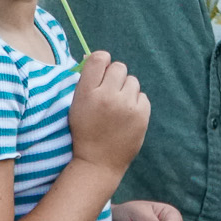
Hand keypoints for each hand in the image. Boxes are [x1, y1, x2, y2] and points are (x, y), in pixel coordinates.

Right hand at [67, 52, 148, 171]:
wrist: (98, 162)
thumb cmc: (85, 131)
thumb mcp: (77, 105)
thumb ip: (87, 81)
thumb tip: (100, 58)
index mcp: (87, 92)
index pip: (99, 58)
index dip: (102, 62)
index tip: (102, 72)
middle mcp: (107, 96)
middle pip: (119, 67)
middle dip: (115, 77)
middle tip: (110, 93)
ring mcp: (126, 105)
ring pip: (132, 81)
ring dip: (126, 90)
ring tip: (119, 107)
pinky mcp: (142, 115)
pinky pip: (142, 96)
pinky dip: (136, 103)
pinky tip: (127, 116)